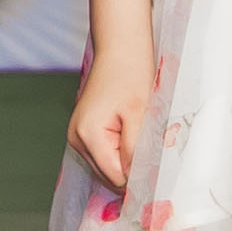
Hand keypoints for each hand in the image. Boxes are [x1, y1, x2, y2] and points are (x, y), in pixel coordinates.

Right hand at [65, 46, 150, 188]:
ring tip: (137, 135)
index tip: (156, 164)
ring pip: (106, 168)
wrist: (119, 50)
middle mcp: (76, 139)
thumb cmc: (131, 76)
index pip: (115, 177)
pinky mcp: (82, 132)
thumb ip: (135, 151)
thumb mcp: (139, 116)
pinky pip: (103, 155)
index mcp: (88, 136)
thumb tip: (138, 180)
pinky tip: (129, 135)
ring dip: (124, 159)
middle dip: (130, 168)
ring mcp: (76, 136)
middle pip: (108, 176)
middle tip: (149, 148)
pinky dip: (118, 152)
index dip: (137, 175)